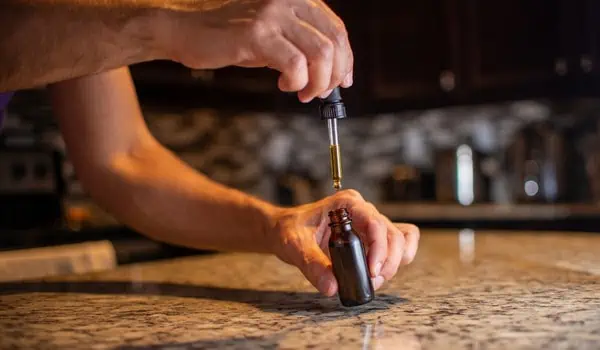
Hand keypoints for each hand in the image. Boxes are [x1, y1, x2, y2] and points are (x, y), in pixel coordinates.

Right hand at [157, 0, 352, 101]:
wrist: (188, 32)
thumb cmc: (232, 39)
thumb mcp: (275, 37)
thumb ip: (303, 46)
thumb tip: (332, 74)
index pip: (336, 29)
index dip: (345, 59)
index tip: (343, 81)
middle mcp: (288, 0)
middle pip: (334, 41)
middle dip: (333, 75)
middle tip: (319, 93)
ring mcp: (273, 14)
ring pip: (320, 54)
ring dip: (317, 82)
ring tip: (302, 92)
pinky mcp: (258, 34)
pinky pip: (295, 64)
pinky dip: (297, 82)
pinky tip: (284, 85)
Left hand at [269, 190, 419, 295]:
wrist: (283, 229)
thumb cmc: (289, 229)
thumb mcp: (295, 245)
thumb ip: (313, 265)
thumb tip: (332, 288)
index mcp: (347, 204)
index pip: (375, 223)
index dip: (379, 249)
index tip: (371, 272)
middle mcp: (363, 211)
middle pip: (394, 234)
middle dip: (388, 262)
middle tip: (371, 281)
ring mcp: (369, 223)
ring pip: (401, 240)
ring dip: (394, 263)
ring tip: (373, 279)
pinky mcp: (372, 237)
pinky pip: (399, 243)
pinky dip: (397, 260)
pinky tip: (378, 272)